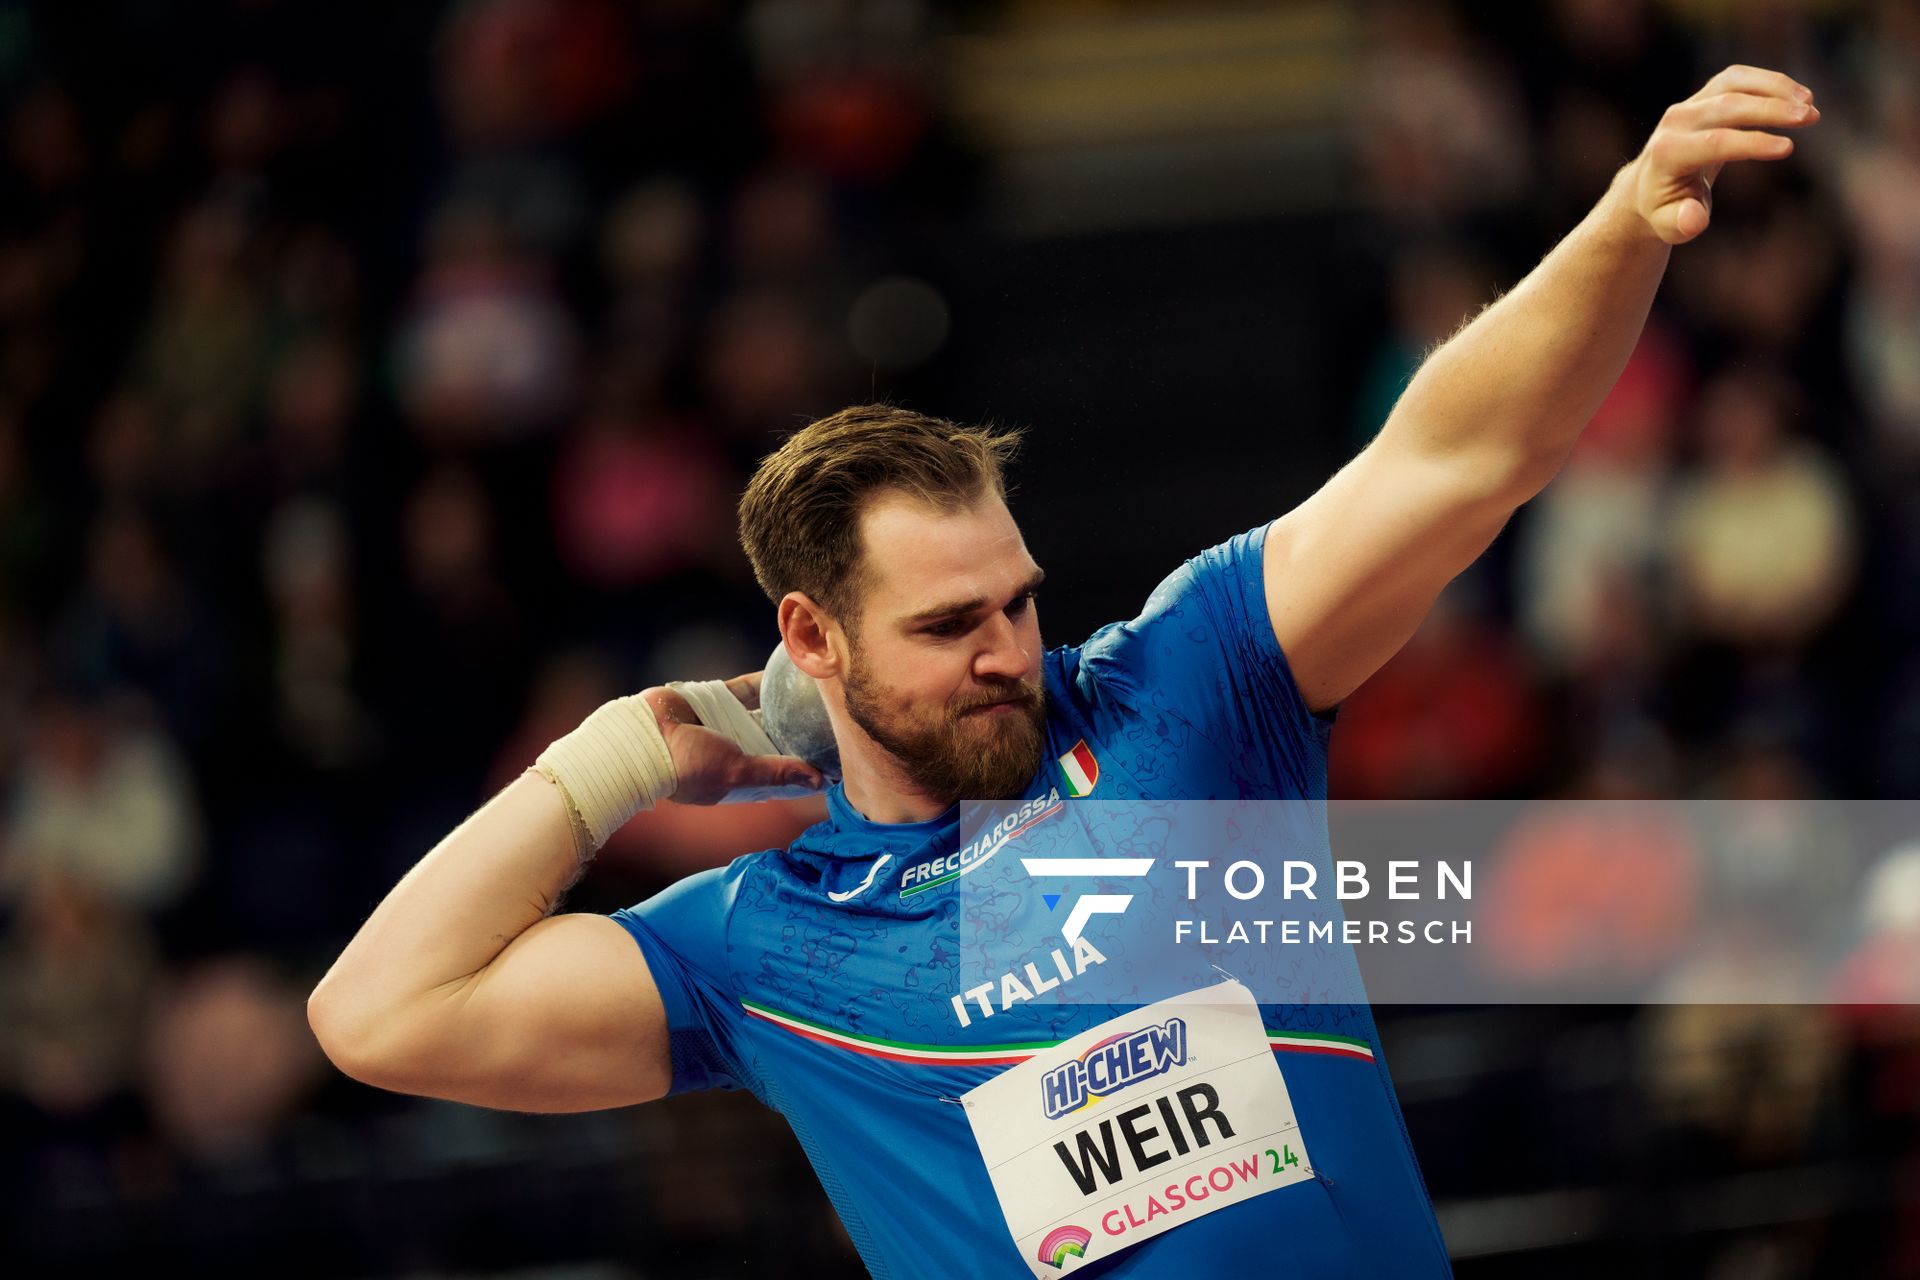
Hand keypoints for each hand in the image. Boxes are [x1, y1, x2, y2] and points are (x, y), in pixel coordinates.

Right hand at [642, 672, 826, 804]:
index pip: (784, 774)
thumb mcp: (738, 772)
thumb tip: (820, 781)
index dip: (808, 767)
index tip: (837, 758)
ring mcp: (726, 724)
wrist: (641, 736)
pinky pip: (746, 688)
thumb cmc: (689, 766)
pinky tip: (788, 668)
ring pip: (765, 711)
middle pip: (778, 740)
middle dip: (801, 731)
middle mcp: (737, 751)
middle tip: (833, 718)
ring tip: (816, 692)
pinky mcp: (715, 700)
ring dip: (786, 703)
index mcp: (742, 778)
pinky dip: (764, 680)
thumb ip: (778, 772)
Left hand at [1627, 65, 1819, 244]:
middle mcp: (1676, 121)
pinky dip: (1770, 82)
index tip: (1788, 148)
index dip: (1751, 143)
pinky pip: (1739, 77)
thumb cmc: (1667, 209)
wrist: (1650, 184)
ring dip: (1775, 88)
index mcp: (1668, 153)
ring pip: (1734, 82)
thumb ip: (1681, 223)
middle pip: (1727, 106)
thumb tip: (1692, 219)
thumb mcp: (1670, 226)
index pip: (1714, 142)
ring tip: (1810, 104)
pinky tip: (1800, 96)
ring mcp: (1690, 104)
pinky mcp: (1705, 94)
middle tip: (1811, 117)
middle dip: (1771, 110)